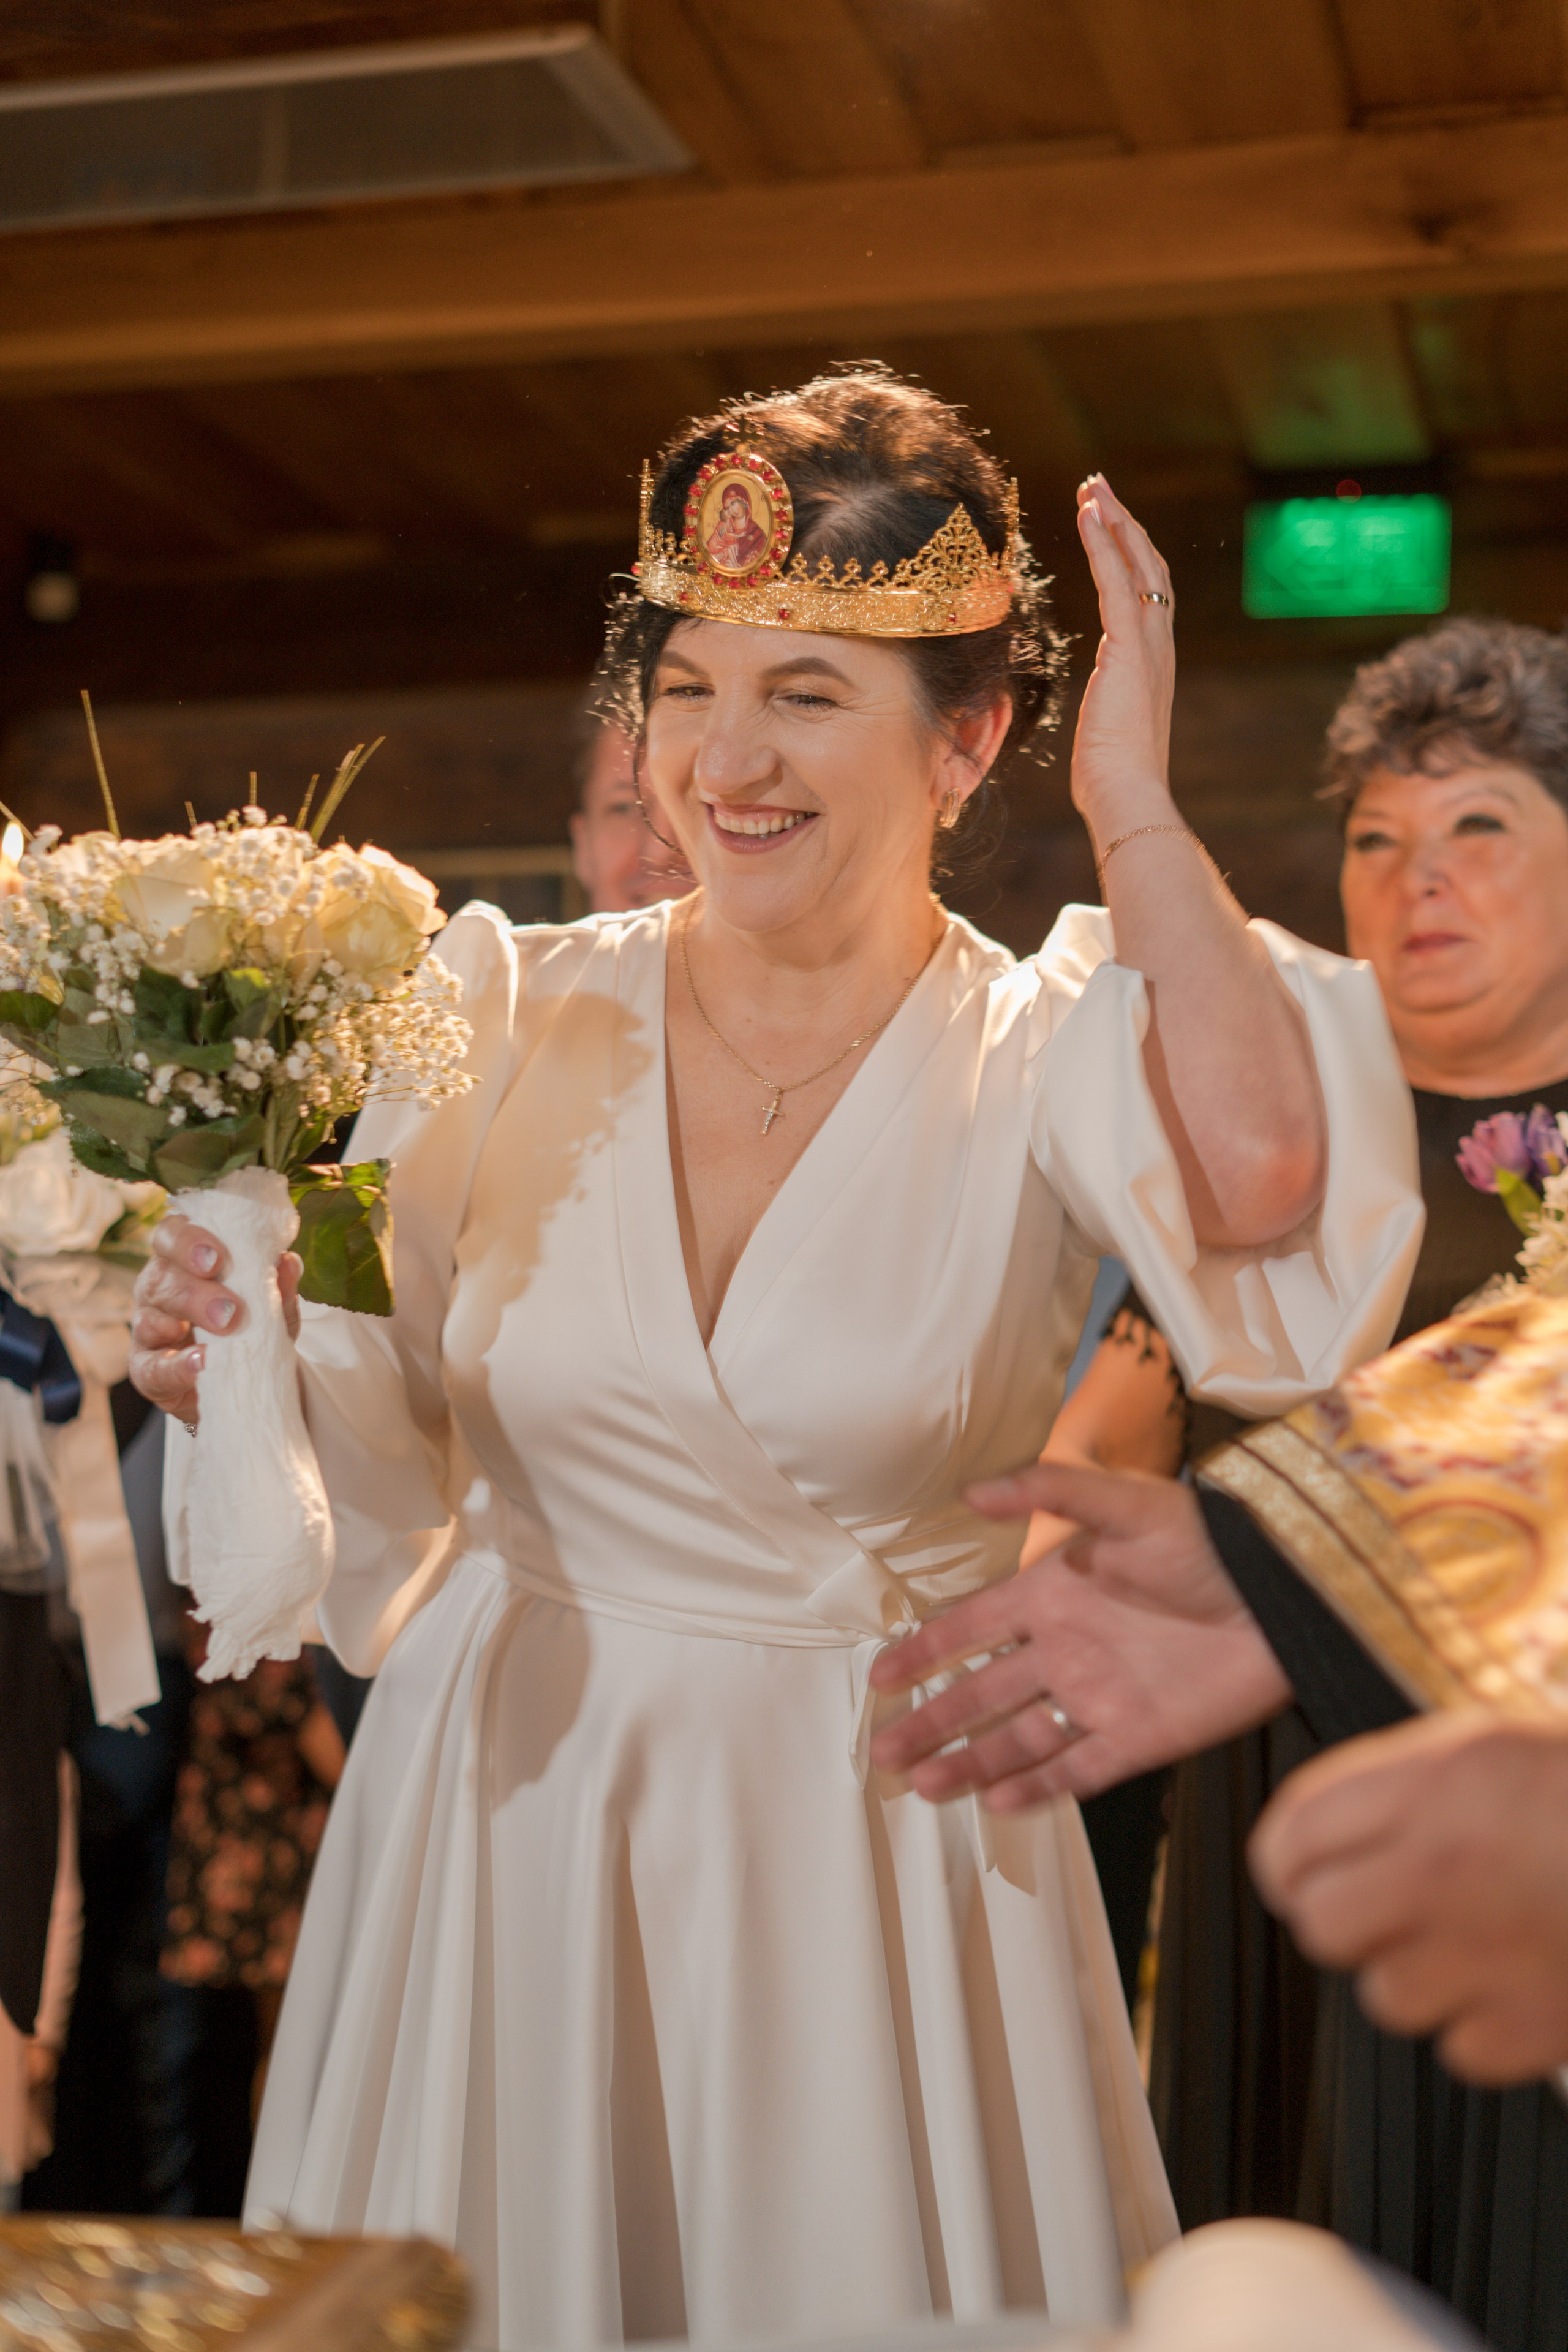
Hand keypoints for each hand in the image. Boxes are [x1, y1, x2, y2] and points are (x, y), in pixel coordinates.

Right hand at [130, 1214, 300, 1426]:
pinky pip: (150, 1368)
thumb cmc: (247, 1330)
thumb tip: (289, 1262)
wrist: (239, 1381)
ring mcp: (147, 1328)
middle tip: (230, 1307)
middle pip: (160, 1277)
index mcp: (183, 1260)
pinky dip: (175, 1366)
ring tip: (223, 1329)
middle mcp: (157, 1288)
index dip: (188, 1241)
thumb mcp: (270, 1309)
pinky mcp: (145, 1369)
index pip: (172, 1235)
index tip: (217, 1258)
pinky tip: (200, 1362)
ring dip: (188, 1324)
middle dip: (195, 1290)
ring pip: (149, 1317)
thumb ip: (277, 1288)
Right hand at [868, 1460, 1289, 1810]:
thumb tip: (970, 1489)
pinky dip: (1037, 1788)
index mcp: (1053, 1594)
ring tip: (923, 1786)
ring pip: (1018, 1739)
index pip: (970, 1628)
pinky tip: (997, 1804)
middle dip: (930, 1722)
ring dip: (971, 1762)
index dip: (923, 1650)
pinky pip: (1077, 1770)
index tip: (879, 1677)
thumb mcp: (1126, 1502)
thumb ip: (1048, 1491)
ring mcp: (1100, 1697)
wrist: (1286, 1596)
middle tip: (883, 1752)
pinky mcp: (1140, 1738)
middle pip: (981, 1693)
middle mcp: (1067, 1650)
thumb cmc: (1209, 1540)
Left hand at [1071, 475, 1177, 839]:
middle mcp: (1160, 646)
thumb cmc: (1113, 778)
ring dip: (1114, 521)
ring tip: (1093, 487)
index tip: (1108, 526)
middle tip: (1100, 488)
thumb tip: (1099, 725)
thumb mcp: (1109, 732)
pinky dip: (1102, 542)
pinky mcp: (1129, 646)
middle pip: (1149, 567)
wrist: (1127, 794)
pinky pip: (1115, 580)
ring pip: (1136, 564)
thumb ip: (1108, 712)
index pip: (1147, 595)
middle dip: (1125, 524)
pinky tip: (1087, 514)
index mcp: (1153, 664)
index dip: (1130, 556)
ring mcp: (1150, 644)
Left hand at [1251, 1712, 1567, 2084]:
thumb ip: (1399, 1782)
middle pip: (1319, 1922)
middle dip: (1340, 1918)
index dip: (1288, 1858)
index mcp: (1431, 1785)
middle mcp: (1442, 1867)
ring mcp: (1487, 1952)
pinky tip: (1514, 1979)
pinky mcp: (1534, 2024)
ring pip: (1383, 1994)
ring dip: (1414, 1974)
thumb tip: (1318, 1831)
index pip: (1292, 1835)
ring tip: (1466, 1939)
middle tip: (1380, 1908)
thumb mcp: (1488, 1746)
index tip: (1299, 1868)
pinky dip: (1480, 2027)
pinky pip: (1460, 2048)